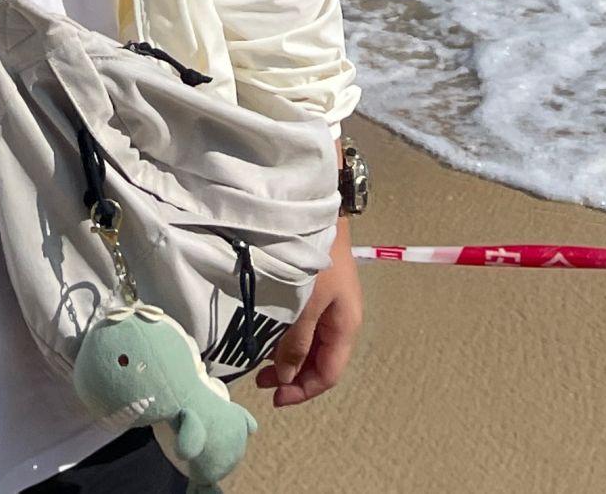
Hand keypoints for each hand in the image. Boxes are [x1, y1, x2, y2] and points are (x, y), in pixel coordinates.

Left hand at [254, 219, 361, 406]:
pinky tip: (270, 332)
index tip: (274, 397)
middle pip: (320, 361)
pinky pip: (306, 324)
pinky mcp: (319, 289)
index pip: (328, 374)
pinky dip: (289, 334)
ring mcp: (331, 304)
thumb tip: (287, 375)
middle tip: (260, 379)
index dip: (302, 390)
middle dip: (293, 375)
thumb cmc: (315, 258)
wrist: (319, 210)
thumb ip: (296, 341)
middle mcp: (341, 320)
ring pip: (311, 343)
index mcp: (345, 327)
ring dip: (289, 355)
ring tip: (260, 358)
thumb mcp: (304, 302)